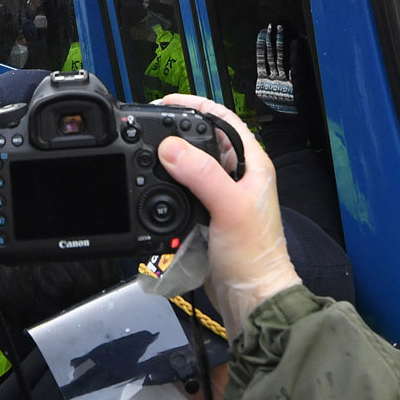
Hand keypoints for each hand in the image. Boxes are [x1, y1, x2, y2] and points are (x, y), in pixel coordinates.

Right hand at [153, 95, 300, 338]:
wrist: (250, 296)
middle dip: (174, 133)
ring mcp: (220, 196)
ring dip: (168, 162)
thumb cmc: (254, 255)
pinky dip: (165, 189)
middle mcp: (237, 175)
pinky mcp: (206, 216)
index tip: (163, 103)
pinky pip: (180, 193)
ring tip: (145, 157)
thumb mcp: (229, 207)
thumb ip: (202, 175)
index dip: (194, 105)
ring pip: (188, 167)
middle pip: (200, 140)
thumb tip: (170, 148)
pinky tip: (153, 191)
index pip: (222, 119)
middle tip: (146, 130)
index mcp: (252, 163)